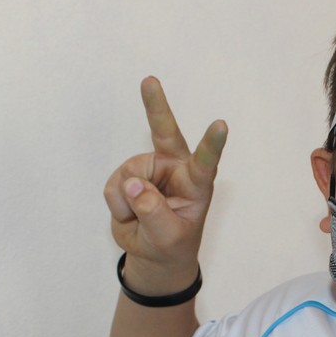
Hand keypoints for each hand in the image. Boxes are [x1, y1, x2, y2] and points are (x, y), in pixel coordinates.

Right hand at [103, 76, 227, 294]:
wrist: (153, 256)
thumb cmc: (172, 245)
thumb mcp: (168, 237)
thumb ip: (153, 211)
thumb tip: (132, 183)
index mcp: (197, 184)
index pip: (206, 162)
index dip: (212, 145)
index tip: (221, 125)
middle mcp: (174, 169)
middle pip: (164, 133)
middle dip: (155, 106)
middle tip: (149, 80)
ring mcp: (150, 169)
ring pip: (129, 172)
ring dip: (127, 201)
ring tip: (138, 218)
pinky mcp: (128, 175)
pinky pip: (114, 185)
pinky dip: (117, 204)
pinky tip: (128, 213)